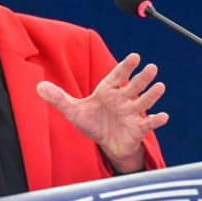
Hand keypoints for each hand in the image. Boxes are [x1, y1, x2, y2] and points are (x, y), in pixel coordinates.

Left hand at [37, 53, 167, 173]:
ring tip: (160, 86)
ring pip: (143, 102)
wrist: (105, 143)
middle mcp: (122, 99)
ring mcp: (131, 113)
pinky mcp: (137, 129)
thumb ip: (58, 98)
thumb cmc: (92, 122)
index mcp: (108, 90)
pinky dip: (156, 120)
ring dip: (152, 95)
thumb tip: (38, 86)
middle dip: (142, 78)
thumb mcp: (73, 111)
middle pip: (134, 86)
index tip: (135, 56)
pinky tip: (163, 116)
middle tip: (151, 67)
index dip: (126, 66)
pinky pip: (148, 123)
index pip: (117, 76)